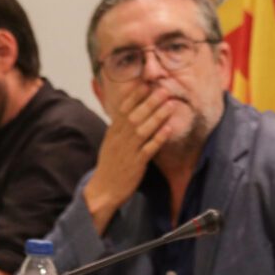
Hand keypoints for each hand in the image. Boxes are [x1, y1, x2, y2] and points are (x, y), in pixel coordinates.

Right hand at [86, 81, 180, 233]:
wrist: (103, 190)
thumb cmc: (110, 164)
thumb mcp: (111, 141)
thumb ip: (120, 125)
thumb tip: (130, 109)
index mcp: (113, 131)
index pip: (124, 109)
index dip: (135, 96)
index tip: (146, 83)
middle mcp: (119, 139)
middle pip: (135, 116)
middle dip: (150, 102)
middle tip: (164, 89)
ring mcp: (127, 151)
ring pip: (143, 130)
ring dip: (157, 116)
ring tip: (171, 104)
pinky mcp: (136, 164)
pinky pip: (148, 149)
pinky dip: (158, 138)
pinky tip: (169, 129)